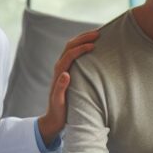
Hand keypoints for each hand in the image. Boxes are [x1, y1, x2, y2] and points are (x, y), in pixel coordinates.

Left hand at [37, 29, 98, 144]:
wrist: (53, 118)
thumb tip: (66, 74)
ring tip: (97, 35)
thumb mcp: (59, 102)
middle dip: (83, 38)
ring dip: (83, 39)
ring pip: (71, 48)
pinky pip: (74, 55)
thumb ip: (60, 88)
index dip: (81, 48)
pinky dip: (83, 47)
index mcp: (59, 73)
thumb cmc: (58, 112)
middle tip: (99, 33)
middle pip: (70, 46)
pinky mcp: (68, 72)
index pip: (70, 55)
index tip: (94, 45)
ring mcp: (63, 69)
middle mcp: (60, 68)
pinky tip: (92, 47)